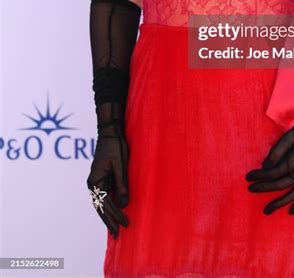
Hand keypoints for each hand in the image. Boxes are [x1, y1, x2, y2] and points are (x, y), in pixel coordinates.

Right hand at [86, 121, 129, 238]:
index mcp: (95, 182)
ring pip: (102, 203)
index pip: (105, 204)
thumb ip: (122, 184)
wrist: (110, 132)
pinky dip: (110, 205)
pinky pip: (106, 196)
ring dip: (108, 215)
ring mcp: (97, 181)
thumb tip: (124, 205)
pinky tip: (115, 212)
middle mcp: (93, 184)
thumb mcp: (120, 166)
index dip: (116, 215)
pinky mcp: (103, 178)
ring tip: (115, 229)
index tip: (125, 225)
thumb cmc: (115, 147)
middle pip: (101, 207)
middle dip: (109, 221)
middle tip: (116, 235)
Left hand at [245, 118, 293, 214]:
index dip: (259, 176)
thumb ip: (277, 151)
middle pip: (280, 186)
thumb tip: (265, 166)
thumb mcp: (290, 136)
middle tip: (251, 191)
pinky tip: (292, 210)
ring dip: (280, 203)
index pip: (272, 173)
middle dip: (264, 189)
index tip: (249, 178)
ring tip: (268, 210)